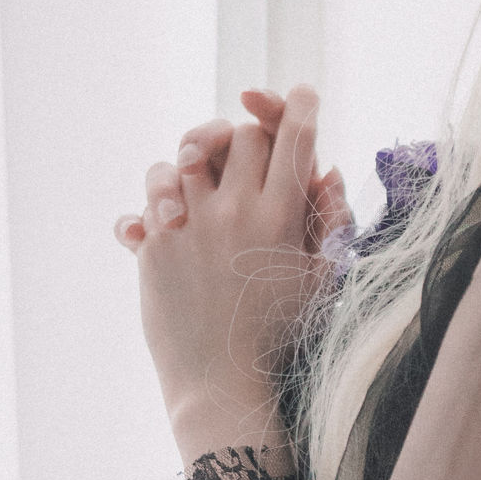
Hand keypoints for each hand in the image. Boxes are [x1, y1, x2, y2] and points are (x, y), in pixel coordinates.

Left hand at [113, 84, 353, 467]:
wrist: (222, 385)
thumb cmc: (280, 338)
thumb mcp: (321, 282)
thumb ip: (329, 223)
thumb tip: (326, 171)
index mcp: (282, 220)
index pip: (294, 140)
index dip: (302, 108)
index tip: (303, 94)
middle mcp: (234, 213)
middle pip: (243, 134)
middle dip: (252, 129)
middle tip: (254, 143)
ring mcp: (190, 225)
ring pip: (189, 154)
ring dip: (201, 157)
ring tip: (207, 175)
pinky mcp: (155, 244)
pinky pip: (152, 191)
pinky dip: (161, 195)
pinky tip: (172, 213)